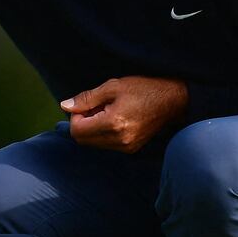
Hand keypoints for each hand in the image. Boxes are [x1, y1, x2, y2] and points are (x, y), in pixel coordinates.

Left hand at [60, 76, 188, 152]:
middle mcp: (119, 140)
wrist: (172, 100)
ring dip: (92, 129)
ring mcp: (126, 147)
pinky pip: (106, 145)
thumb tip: (65, 106)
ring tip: (107, 112)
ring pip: (94, 144)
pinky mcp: (131, 149)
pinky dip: (103, 134)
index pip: (77, 131)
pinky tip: (115, 120)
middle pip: (83, 140)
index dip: (75, 116)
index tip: (87, 105)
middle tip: (95, 107)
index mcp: (113, 124)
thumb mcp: (112, 87)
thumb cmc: (143, 89)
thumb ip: (86, 98)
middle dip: (82, 124)